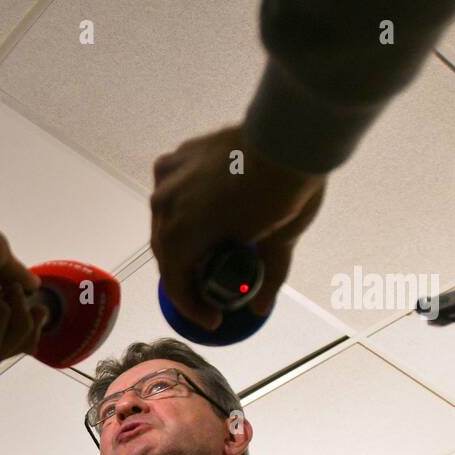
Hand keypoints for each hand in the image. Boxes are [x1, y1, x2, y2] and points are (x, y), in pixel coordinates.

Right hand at [150, 124, 325, 330]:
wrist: (291, 136)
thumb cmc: (285, 193)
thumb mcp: (278, 242)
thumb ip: (265, 277)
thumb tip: (259, 307)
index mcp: (180, 235)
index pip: (175, 283)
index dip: (192, 307)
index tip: (212, 318)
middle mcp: (163, 207)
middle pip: (166, 253)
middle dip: (185, 275)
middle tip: (209, 291)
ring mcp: (167, 179)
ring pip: (165, 221)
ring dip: (182, 240)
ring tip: (206, 251)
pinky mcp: (177, 157)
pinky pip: (171, 192)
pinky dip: (183, 209)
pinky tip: (203, 214)